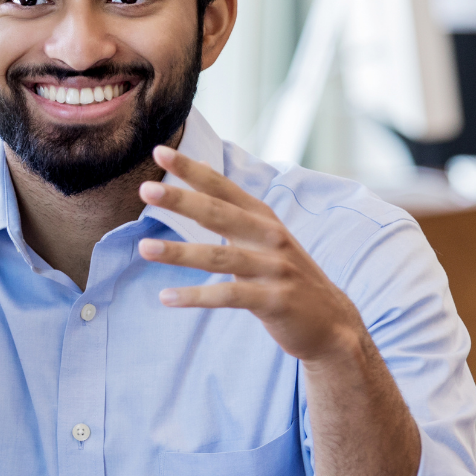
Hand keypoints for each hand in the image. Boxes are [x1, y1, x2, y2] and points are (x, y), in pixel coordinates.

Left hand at [134, 145, 368, 364]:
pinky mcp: (274, 300)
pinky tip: (166, 298)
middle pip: (219, 214)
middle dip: (182, 200)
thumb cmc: (286, 276)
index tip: (160, 152)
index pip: (222, 188)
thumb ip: (232, 209)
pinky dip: (196, 296)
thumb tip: (201, 170)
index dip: (192, 170)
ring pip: (220, 256)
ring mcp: (274, 268)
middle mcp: (270, 237)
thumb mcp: (264, 237)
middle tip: (146, 190)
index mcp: (263, 218)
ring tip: (144, 248)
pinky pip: (228, 296)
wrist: (331, 323)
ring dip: (180, 252)